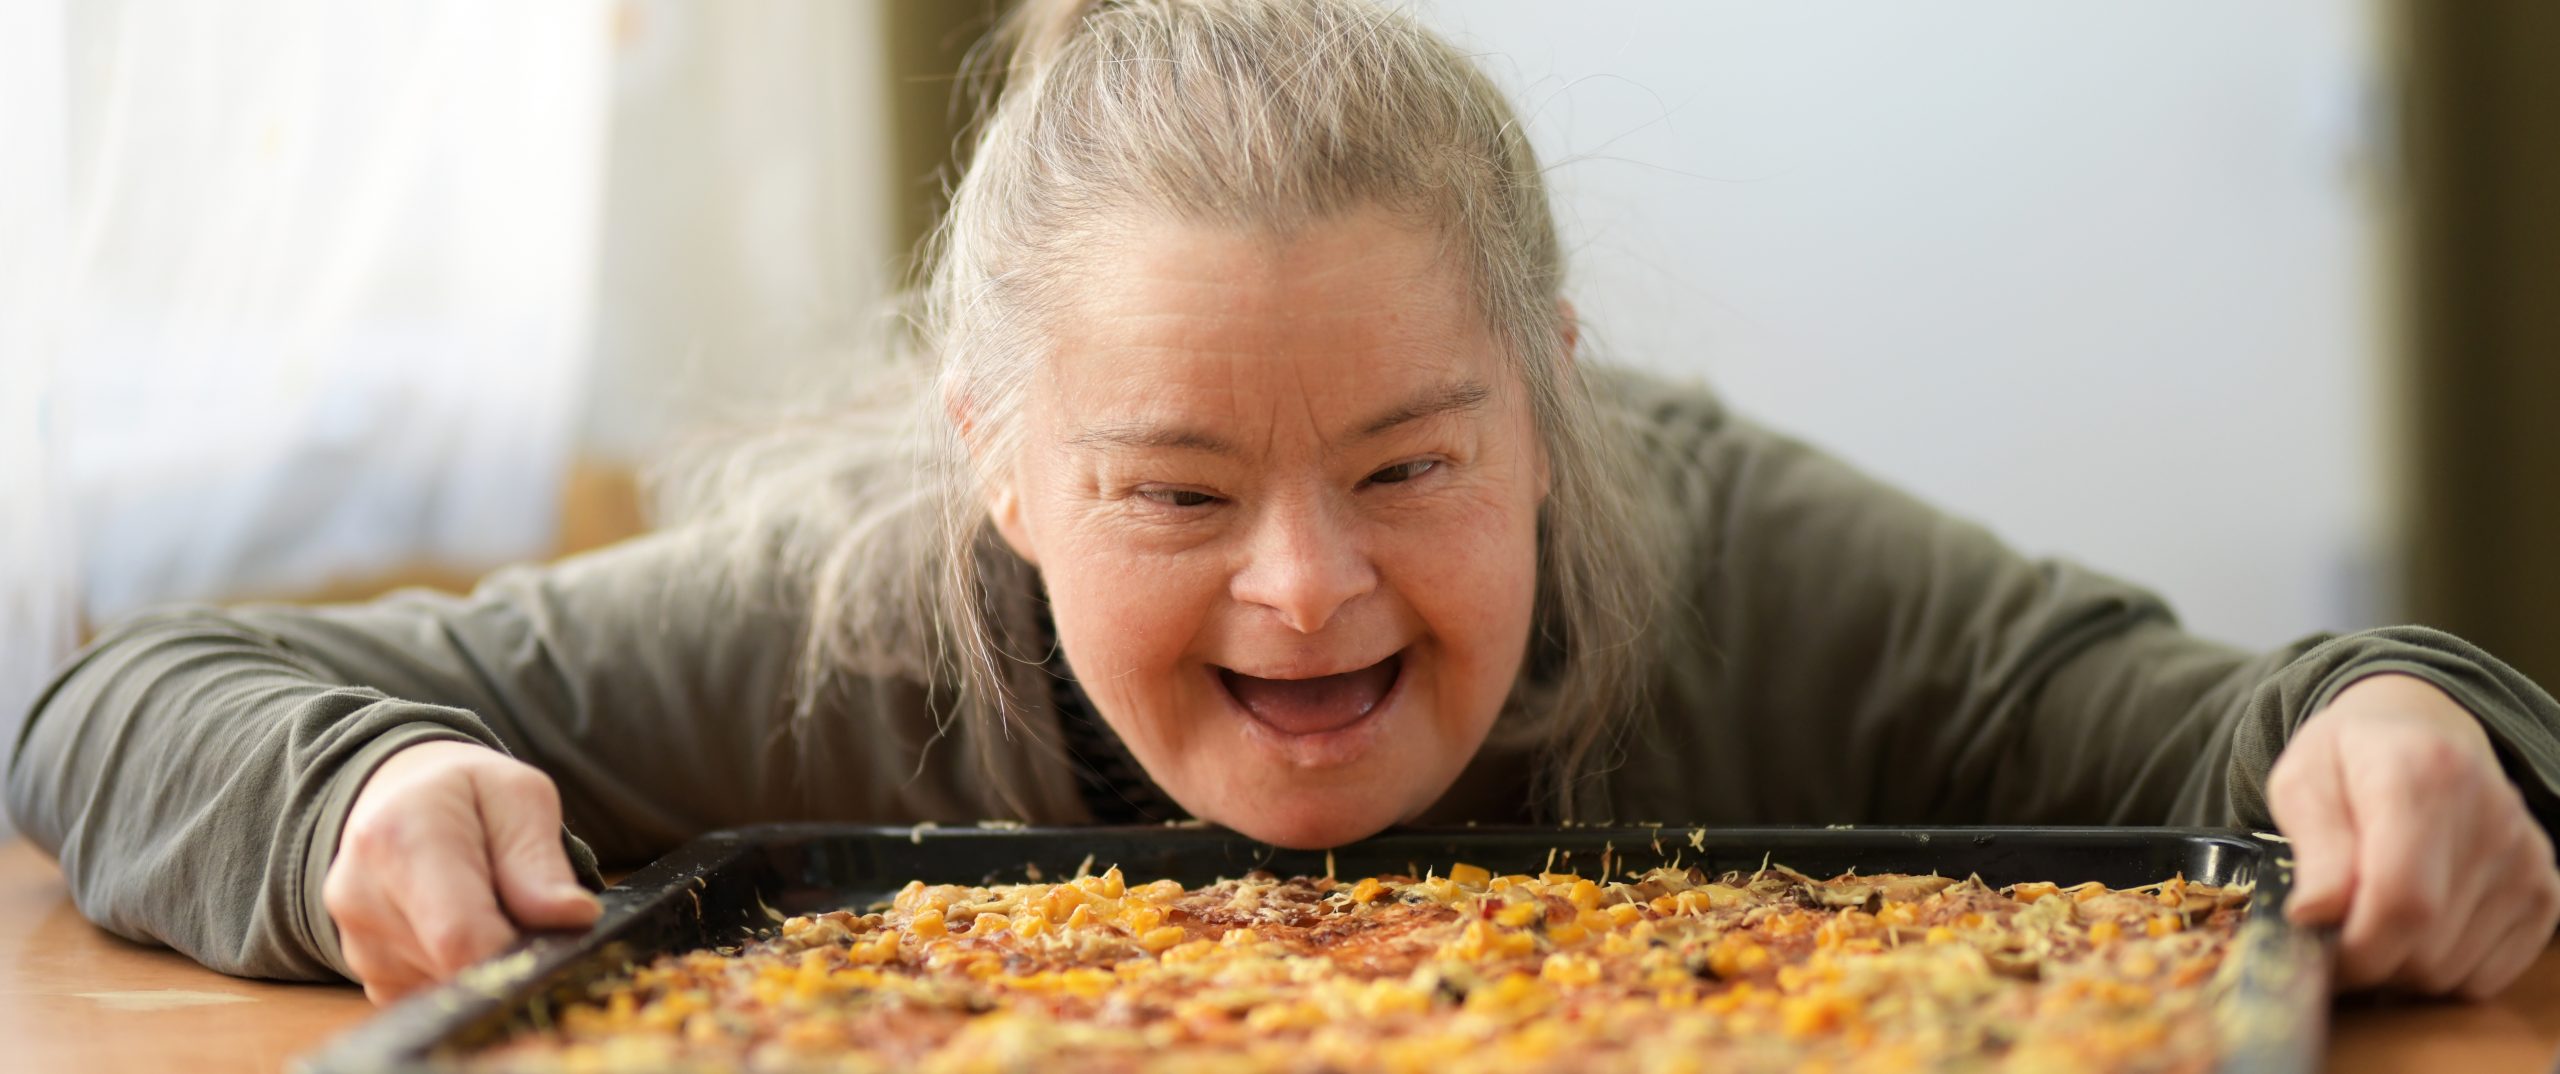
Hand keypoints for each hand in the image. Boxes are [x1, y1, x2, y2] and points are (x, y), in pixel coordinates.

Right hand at [323, 740, 600, 1004]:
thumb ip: (541, 861)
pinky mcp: (367, 975)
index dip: (519, 952)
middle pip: (460, 968)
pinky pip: (433, 996)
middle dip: (507, 951)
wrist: (398, 797)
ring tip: (483, 904)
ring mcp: (356, 943)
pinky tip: (460, 926)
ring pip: (450, 988)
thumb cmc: (467, 792)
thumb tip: (574, 918)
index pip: (461, 938)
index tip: (555, 936)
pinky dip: (459, 972)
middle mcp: (361, 898)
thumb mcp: (519, 796)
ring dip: (484, 960)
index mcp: (402, 840)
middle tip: (519, 906)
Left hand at [2269, 673, 2559, 998]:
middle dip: (2368, 958)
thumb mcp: (2303, 782)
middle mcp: (2492, 819)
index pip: (2403, 901)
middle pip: (2427, 947)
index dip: (2355, 948)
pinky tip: (2417, 924)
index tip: (2317, 950)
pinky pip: (2485, 977)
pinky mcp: (2545, 893)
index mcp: (2425, 777)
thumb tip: (2315, 915)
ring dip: (2401, 965)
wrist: (2422, 730)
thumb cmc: (2351, 759)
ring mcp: (2527, 860)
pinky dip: (2441, 969)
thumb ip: (2313, 847)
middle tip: (2336, 928)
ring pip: (2452, 972)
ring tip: (2374, 914)